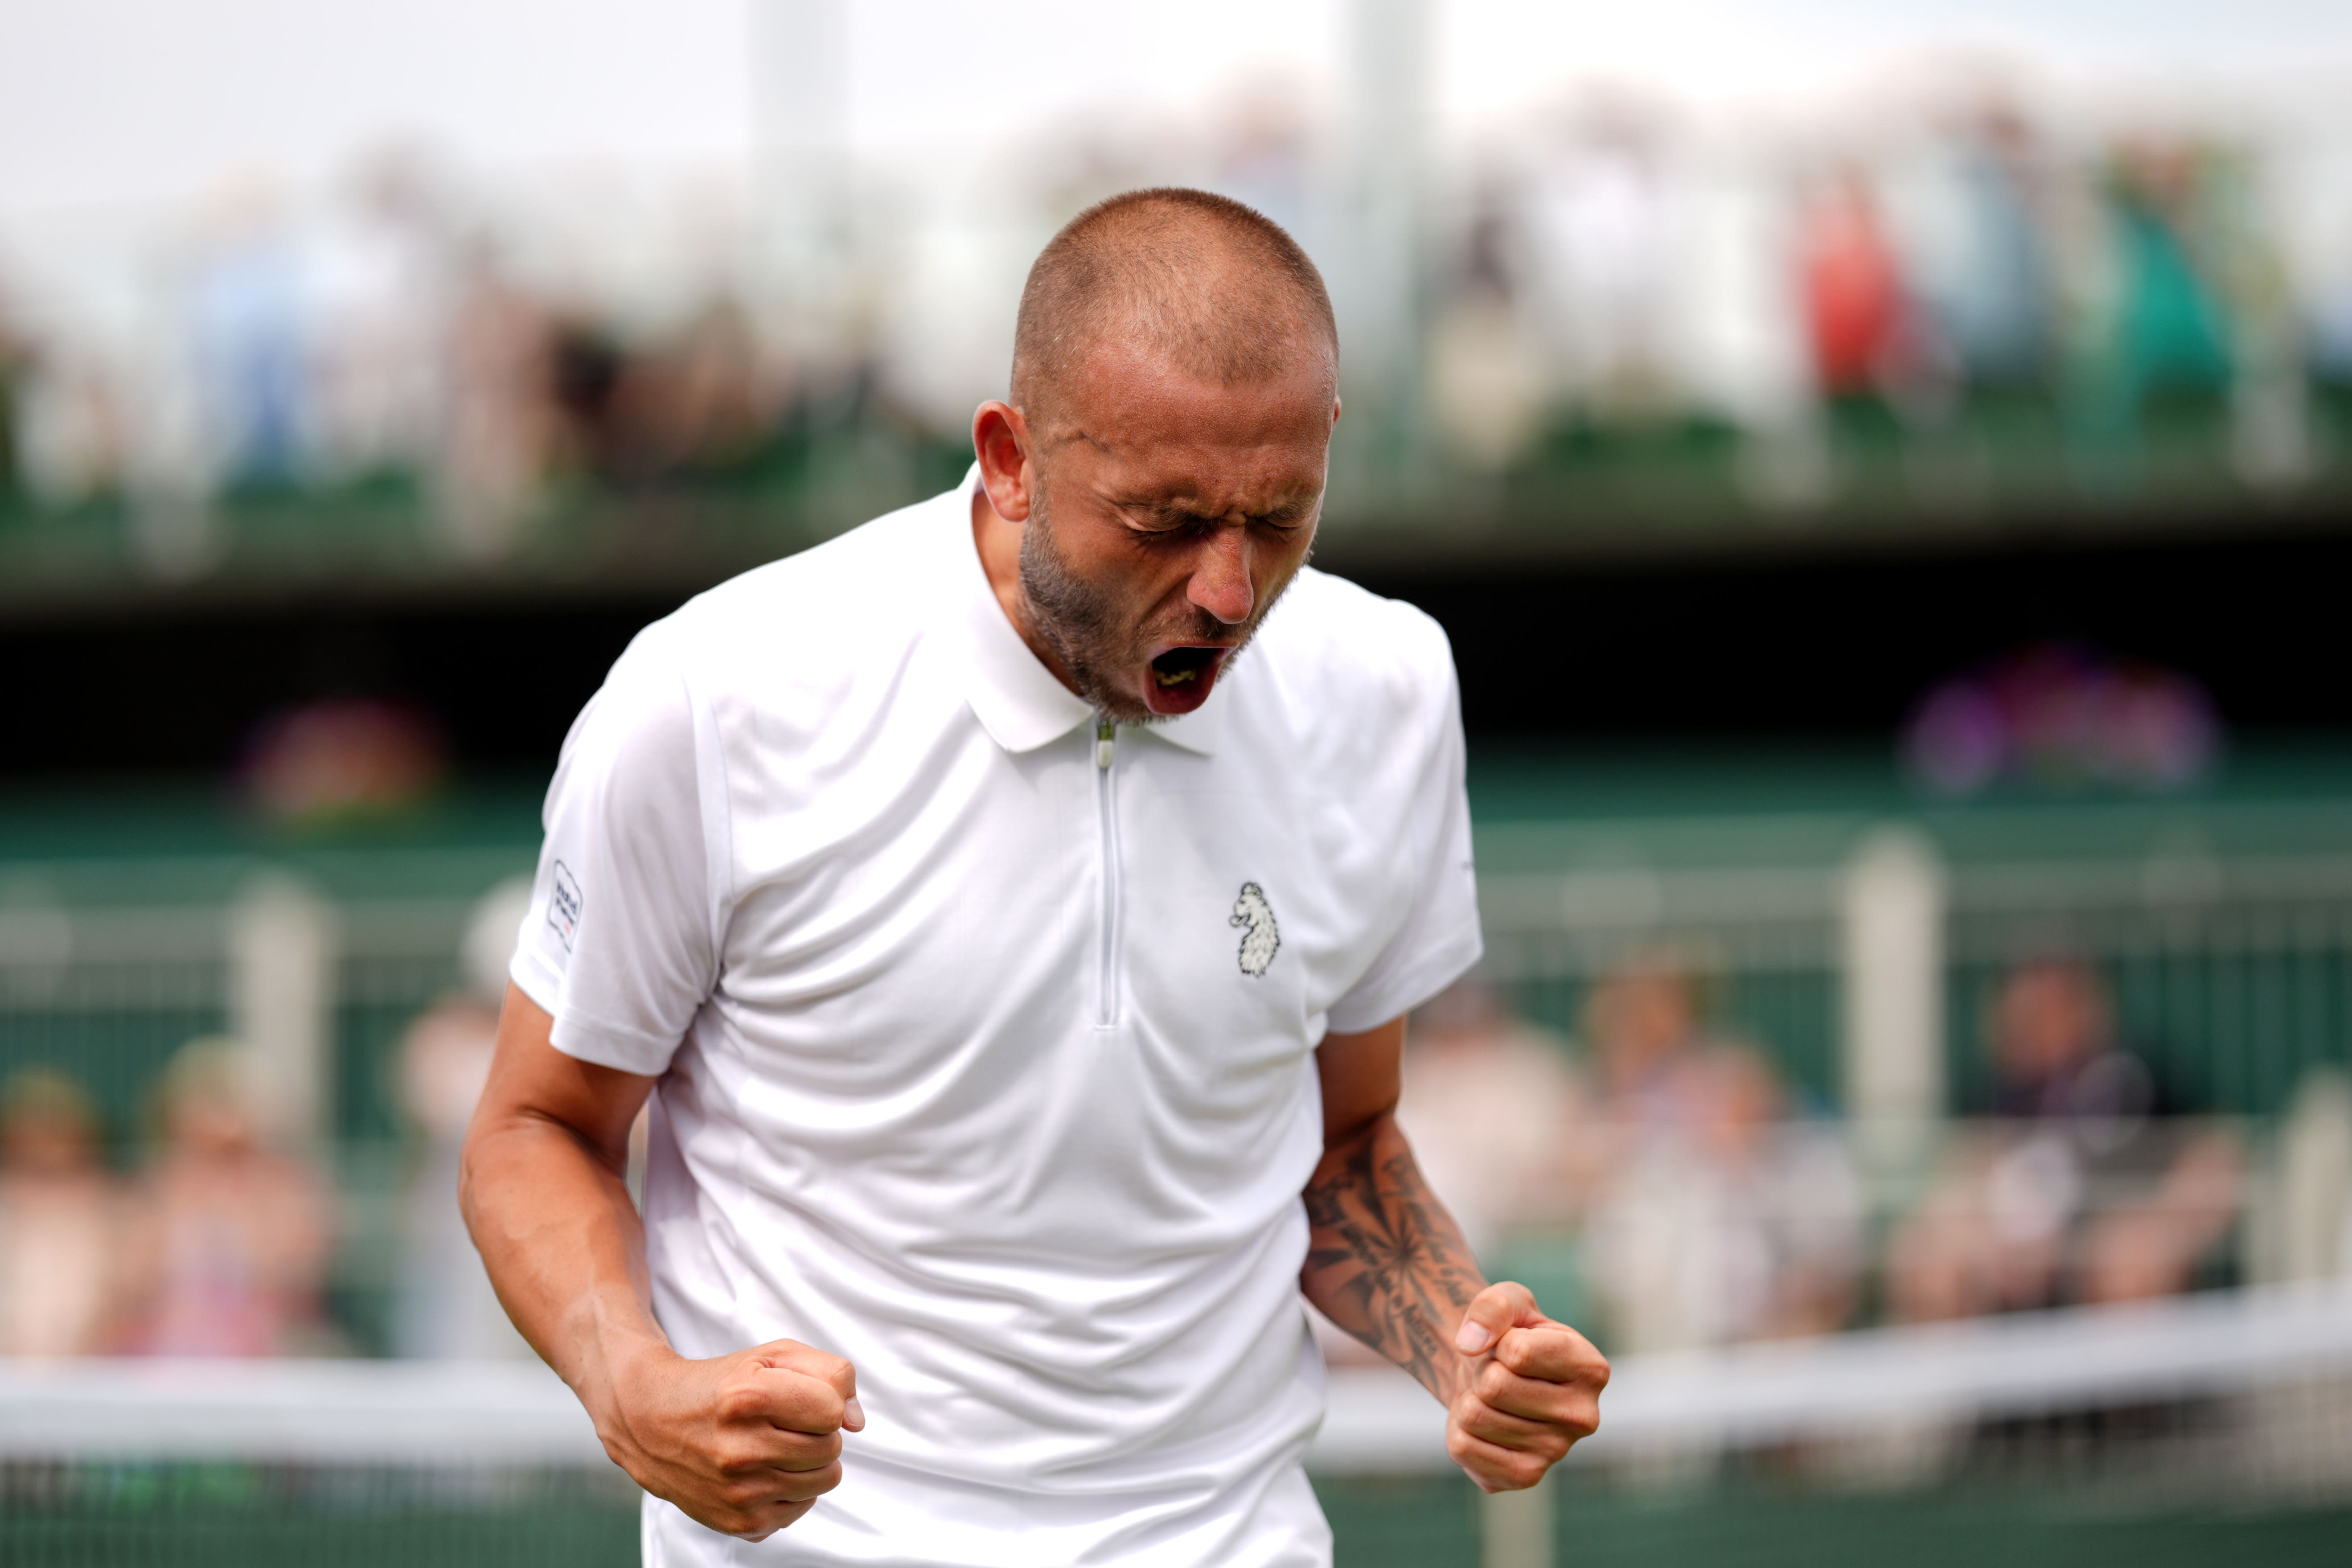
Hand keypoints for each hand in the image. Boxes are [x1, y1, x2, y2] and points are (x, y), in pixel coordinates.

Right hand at [595, 1337, 863, 1539]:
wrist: (651, 1422)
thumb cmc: (722, 1384)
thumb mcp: (773, 1356)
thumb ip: (831, 1374)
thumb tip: (856, 1422)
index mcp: (747, 1399)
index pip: (831, 1410)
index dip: (821, 1400)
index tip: (796, 1397)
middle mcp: (740, 1450)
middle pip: (831, 1447)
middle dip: (816, 1430)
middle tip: (782, 1421)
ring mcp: (740, 1492)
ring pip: (825, 1479)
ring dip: (809, 1460)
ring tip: (774, 1444)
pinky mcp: (741, 1522)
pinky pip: (803, 1506)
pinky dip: (792, 1488)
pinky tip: (762, 1470)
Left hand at [1443, 1281, 1606, 1492]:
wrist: (1491, 1372)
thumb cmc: (1509, 1334)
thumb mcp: (1508, 1300)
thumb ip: (1493, 1306)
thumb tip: (1469, 1344)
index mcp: (1592, 1369)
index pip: (1518, 1353)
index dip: (1498, 1341)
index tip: (1508, 1344)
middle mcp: (1584, 1418)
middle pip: (1494, 1386)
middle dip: (1482, 1370)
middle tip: (1496, 1372)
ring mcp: (1556, 1453)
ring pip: (1474, 1415)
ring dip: (1469, 1397)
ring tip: (1492, 1397)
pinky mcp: (1522, 1476)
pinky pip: (1462, 1447)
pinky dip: (1458, 1427)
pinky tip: (1485, 1423)